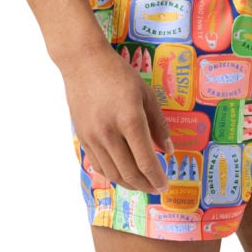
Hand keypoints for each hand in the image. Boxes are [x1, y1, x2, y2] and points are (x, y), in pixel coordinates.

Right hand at [61, 45, 173, 193]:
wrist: (83, 62)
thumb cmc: (119, 74)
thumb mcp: (146, 94)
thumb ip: (159, 125)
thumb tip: (168, 150)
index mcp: (130, 121)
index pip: (146, 161)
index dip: (157, 178)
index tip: (165, 186)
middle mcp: (110, 133)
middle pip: (129, 173)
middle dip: (145, 185)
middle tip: (156, 188)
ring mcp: (93, 137)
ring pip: (112, 173)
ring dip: (129, 184)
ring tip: (141, 184)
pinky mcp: (82, 137)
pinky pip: (98, 165)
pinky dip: (112, 174)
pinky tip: (122, 173)